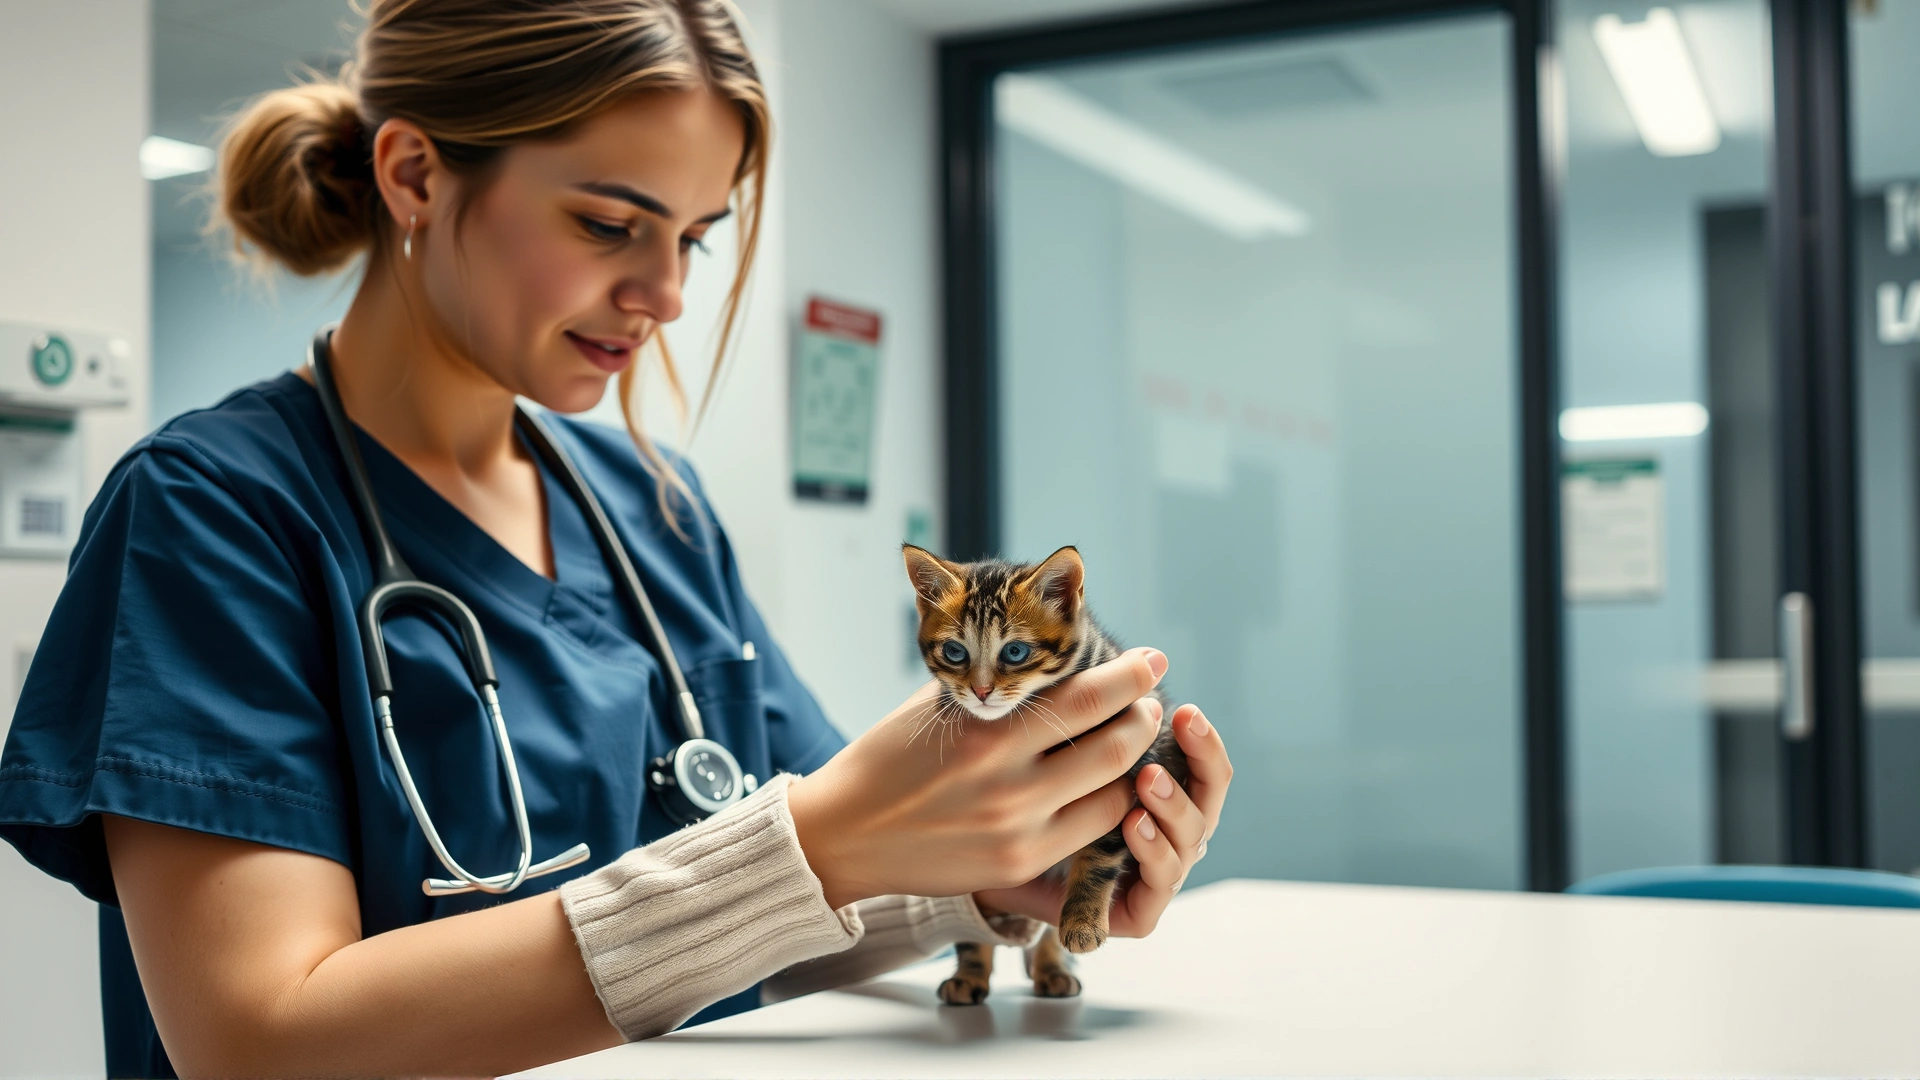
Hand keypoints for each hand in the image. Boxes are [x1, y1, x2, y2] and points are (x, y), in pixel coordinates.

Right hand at [788, 648, 1168, 908]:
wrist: (843, 834)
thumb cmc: (889, 759)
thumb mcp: (939, 709)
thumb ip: (998, 692)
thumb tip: (1057, 663)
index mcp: (986, 733)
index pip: (1084, 697)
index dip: (1128, 676)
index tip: (1151, 660)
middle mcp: (1007, 785)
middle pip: (1112, 745)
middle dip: (1141, 718)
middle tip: (1148, 703)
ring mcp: (1016, 832)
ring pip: (1111, 795)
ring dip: (1132, 767)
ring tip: (1130, 746)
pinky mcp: (1017, 867)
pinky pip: (1087, 834)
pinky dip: (1106, 809)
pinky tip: (1108, 791)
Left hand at [972, 703, 1230, 936]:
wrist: (960, 865)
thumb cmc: (997, 798)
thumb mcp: (1039, 753)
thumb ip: (1081, 720)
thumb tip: (1113, 656)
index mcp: (1147, 787)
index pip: (1199, 760)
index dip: (1197, 732)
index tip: (1173, 694)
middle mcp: (1158, 827)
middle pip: (1210, 792)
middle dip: (1203, 753)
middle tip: (1182, 718)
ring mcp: (1149, 869)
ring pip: (1193, 837)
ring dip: (1176, 803)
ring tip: (1150, 778)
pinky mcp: (1132, 914)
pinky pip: (1159, 887)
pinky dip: (1154, 853)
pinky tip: (1135, 824)